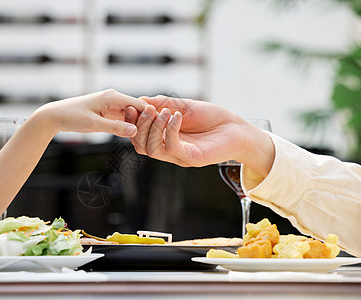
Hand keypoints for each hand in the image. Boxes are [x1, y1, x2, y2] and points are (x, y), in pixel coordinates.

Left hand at [35, 89, 146, 136]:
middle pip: (138, 109)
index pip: (140, 104)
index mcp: (113, 96)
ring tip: (145, 139)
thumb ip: (115, 128)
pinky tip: (133, 137)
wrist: (55, 116)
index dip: (150, 116)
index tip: (158, 130)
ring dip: (137, 125)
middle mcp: (114, 98)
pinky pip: (123, 118)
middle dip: (145, 122)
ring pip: (131, 115)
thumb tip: (135, 131)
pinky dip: (128, 126)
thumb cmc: (72, 117)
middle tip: (153, 137)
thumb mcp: (94, 125)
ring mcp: (111, 104)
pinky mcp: (107, 112)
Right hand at [126, 95, 274, 175]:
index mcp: (163, 138)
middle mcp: (168, 149)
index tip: (131, 106)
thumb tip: (139, 100)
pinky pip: (171, 147)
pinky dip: (170, 130)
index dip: (132, 122)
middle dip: (139, 125)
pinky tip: (177, 116)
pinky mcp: (191, 158)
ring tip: (164, 111)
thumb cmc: (212, 118)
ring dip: (153, 128)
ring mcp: (178, 156)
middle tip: (146, 109)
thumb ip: (162, 104)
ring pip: (152, 149)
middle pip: (140, 145)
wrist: (238, 129)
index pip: (139, 135)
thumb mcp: (183, 106)